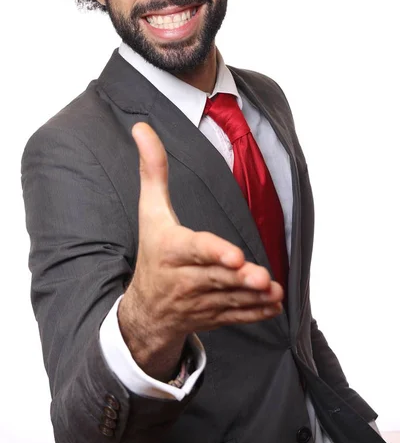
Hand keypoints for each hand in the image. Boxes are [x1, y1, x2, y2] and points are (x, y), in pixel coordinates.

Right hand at [118, 122, 283, 379]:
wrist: (146, 310)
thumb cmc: (152, 252)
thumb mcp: (149, 211)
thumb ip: (152, 170)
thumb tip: (141, 127)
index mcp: (171, 249)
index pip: (194, 249)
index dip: (213, 253)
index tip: (233, 256)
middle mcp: (184, 278)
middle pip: (215, 277)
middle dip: (239, 279)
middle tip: (261, 276)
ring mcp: (200, 301)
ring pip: (229, 298)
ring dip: (253, 296)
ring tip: (274, 290)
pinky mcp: (213, 315)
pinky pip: (235, 315)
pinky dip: (255, 312)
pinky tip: (274, 305)